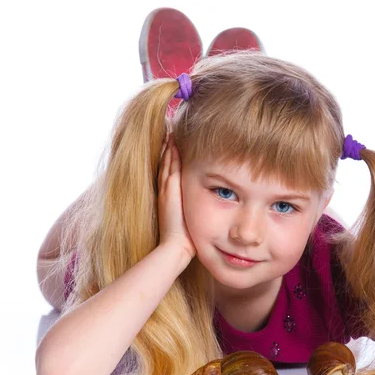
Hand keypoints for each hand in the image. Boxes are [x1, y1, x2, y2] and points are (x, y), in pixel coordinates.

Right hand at [157, 135, 195, 259]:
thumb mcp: (192, 217)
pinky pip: (169, 167)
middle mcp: (167, 189)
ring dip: (168, 147)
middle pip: (167, 163)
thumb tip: (208, 205)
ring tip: (169, 131)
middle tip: (169, 129)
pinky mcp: (169, 189)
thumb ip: (196, 209)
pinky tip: (171, 142)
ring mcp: (167, 188)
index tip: (173, 142)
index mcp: (170, 195)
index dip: (171, 156)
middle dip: (168, 147)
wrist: (177, 246)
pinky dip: (169, 154)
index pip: (170, 170)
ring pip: (167, 162)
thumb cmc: (186, 236)